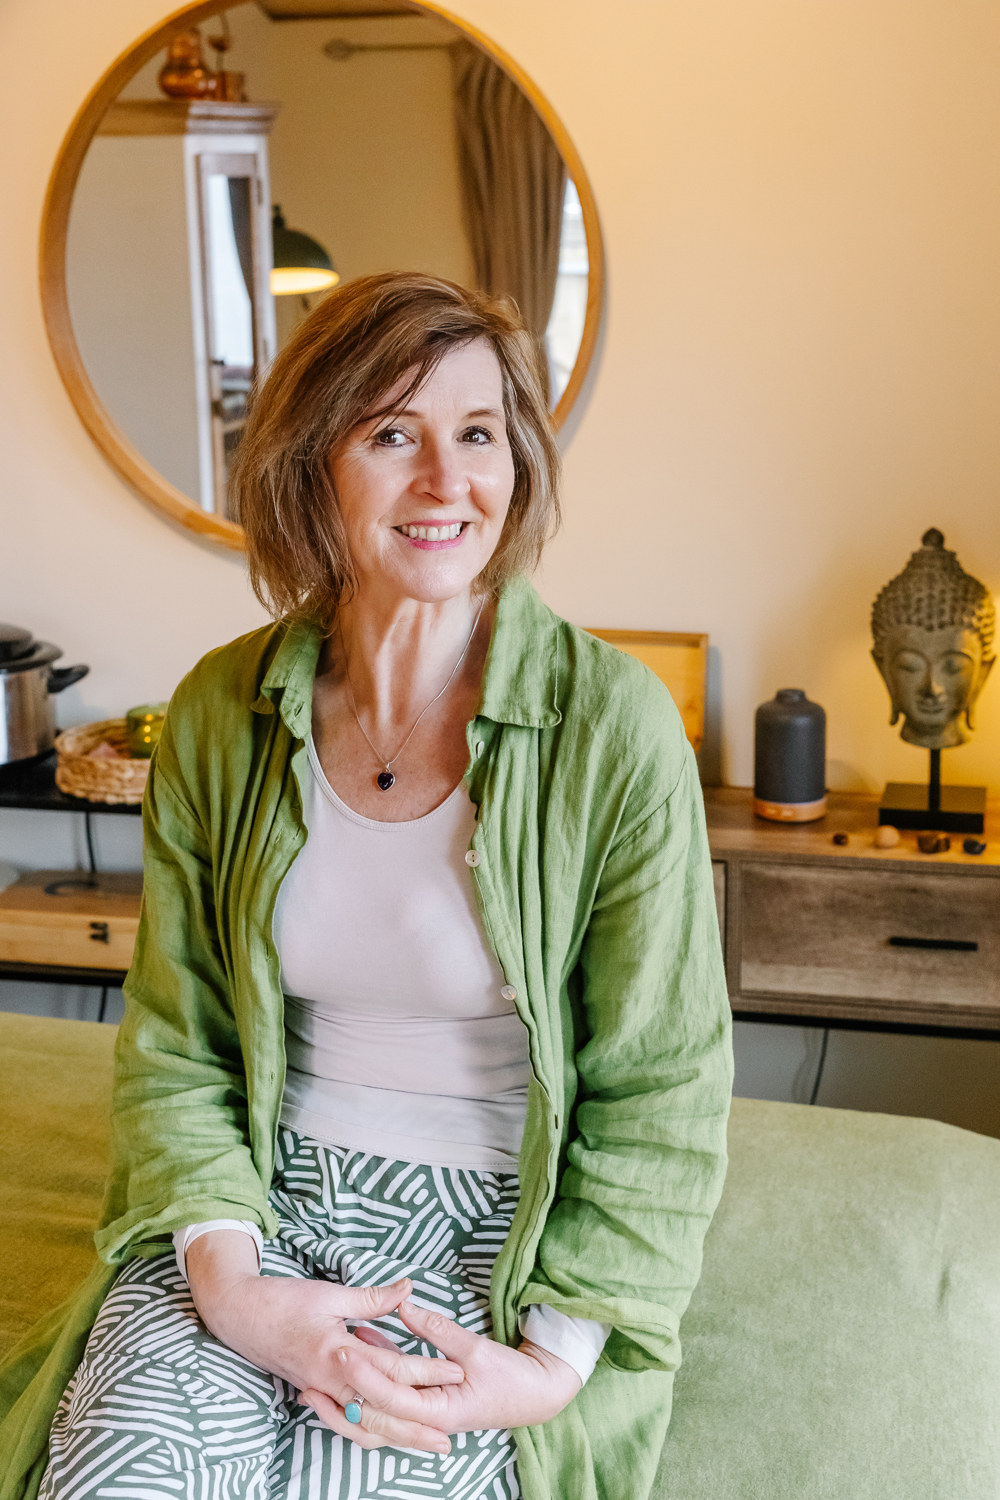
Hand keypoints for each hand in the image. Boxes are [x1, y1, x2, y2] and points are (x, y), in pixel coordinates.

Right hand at [186, 1230, 462, 1453]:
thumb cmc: (284, 1300)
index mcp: (337, 1352)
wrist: (240, 1316)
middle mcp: (330, 1380)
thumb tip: (410, 1289)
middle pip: (381, 1410)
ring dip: (396, 1435)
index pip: (391, 1367)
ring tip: (425, 1442)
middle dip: (416, 1424)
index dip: (426, 1371)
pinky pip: (346, 1421)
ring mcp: (320, 1391)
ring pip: (363, 1424)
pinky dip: (369, 1431)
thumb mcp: (330, 1294)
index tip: (456, 1372)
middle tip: (448, 1434)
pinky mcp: (314, 1394)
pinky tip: (387, 1432)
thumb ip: (372, 1298)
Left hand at [301, 1298, 581, 1441]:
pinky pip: (387, 1410)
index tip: (342, 1348)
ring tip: (314, 1386)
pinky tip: (355, 1364)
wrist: (533, 1396)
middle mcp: (427, 1424)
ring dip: (345, 1406)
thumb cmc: (508, 1375)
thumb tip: (404, 1301)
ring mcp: (424, 1423)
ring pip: (374, 1424)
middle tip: (308, 1379)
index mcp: (440, 1411)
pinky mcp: (424, 1413)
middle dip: (339, 1402)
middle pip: (373, 1420)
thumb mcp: (473, 1348)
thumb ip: (435, 1327)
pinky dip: (367, 1395)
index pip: (390, 1395)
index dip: (364, 1371)